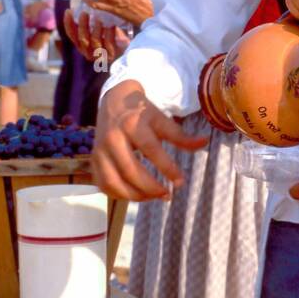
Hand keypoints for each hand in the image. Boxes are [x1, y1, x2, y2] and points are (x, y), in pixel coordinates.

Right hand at [61, 7, 129, 63]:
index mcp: (81, 44)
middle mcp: (87, 52)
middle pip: (82, 38)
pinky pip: (108, 44)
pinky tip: (111, 25)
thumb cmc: (111, 33)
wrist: (127, 46)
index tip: (69, 11)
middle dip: (82, 25)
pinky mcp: (110, 56)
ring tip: (99, 19)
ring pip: (94, 41)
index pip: (71, 34)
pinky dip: (109, 34)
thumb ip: (90, 19)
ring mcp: (99, 55)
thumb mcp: (99, 25)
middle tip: (85, 13)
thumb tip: (85, 0)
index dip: (68, 23)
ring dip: (96, 29)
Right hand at [92, 81, 209, 200]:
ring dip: (135, 195)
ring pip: (113, 181)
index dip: (167, 168)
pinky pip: (103, 185)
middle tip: (167, 194)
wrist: (114, 100)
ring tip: (153, 197)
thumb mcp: (161, 120)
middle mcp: (113, 138)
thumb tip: (204, 142)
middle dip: (150, 187)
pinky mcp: (94, 160)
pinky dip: (118, 195)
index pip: (151, 150)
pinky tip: (135, 195)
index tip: (180, 182)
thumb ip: (180, 136)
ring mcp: (100, 150)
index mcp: (132, 124)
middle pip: (130, 170)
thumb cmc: (141, 113)